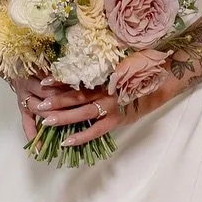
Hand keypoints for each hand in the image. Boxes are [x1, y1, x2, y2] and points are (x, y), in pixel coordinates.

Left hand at [19, 73, 174, 148]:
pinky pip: (96, 130)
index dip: (59, 80)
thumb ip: (103, 65)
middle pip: (75, 97)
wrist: (165, 79)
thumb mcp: (122, 61)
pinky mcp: (118, 120)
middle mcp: (105, 90)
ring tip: (45, 121)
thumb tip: (83, 65)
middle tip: (37, 104)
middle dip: (54, 101)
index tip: (42, 81)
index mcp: (103, 75)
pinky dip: (81, 137)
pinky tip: (66, 141)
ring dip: (62, 118)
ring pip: (82, 113)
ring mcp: (111, 106)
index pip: (77, 79)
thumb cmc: (143, 68)